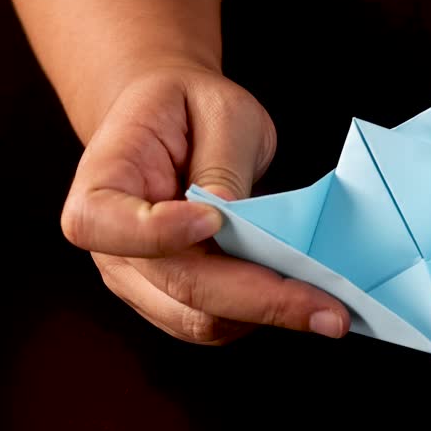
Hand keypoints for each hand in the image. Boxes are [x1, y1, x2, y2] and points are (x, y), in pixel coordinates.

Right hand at [60, 65, 349, 343]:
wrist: (167, 124)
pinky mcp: (172, 300)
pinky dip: (261, 315)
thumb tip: (231, 215)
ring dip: (267, 315)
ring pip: (201, 320)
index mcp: (102, 181)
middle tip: (329, 310)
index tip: (213, 219)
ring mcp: (140, 281)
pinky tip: (302, 298)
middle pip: (179, 287)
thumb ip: (222, 161)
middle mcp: (111, 245)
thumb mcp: (217, 107)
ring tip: (327, 305)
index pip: (105, 223)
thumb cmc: (188, 108)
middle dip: (259, 301)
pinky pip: (216, 323)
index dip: (160, 232)